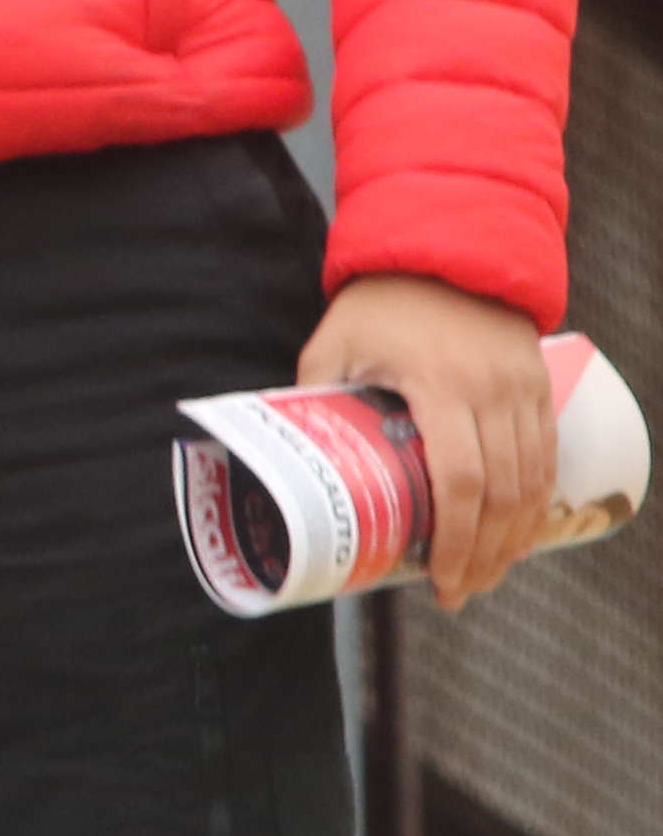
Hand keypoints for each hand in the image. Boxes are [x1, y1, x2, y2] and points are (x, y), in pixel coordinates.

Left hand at [298, 273, 556, 606]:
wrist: (446, 243)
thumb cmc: (380, 299)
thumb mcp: (333, 344)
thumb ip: (314, 397)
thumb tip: (286, 457)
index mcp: (438, 382)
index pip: (458, 478)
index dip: (456, 538)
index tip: (441, 579)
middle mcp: (492, 389)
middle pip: (502, 492)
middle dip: (486, 553)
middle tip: (461, 592)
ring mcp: (525, 387)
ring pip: (534, 479)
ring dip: (517, 537)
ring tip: (488, 575)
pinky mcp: (542, 384)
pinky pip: (549, 454)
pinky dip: (540, 500)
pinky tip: (521, 532)